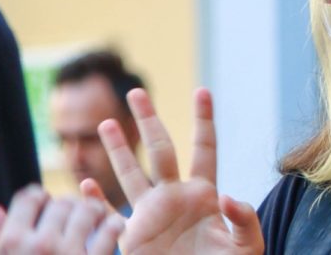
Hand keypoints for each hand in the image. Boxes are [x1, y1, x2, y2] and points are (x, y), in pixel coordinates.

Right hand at [0, 185, 122, 254]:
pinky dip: (114, 225)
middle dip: (69, 205)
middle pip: (61, 202)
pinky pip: (111, 231)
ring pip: (88, 209)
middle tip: (77, 212)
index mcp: (12, 241)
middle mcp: (39, 245)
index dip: (41, 197)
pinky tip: (113, 228)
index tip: (49, 205)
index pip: (30, 197)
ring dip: (94, 209)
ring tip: (97, 216)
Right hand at [91, 88, 263, 254]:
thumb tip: (226, 197)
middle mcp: (174, 197)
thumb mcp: (247, 247)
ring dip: (118, 150)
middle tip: (136, 93)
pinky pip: (109, 216)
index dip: (203, 120)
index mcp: (204, 195)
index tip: (202, 91)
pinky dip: (96, 203)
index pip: (204, 149)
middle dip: (149, 121)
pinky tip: (83, 186)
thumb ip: (245, 220)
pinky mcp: (133, 238)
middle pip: (160, 150)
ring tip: (105, 123)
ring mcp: (151, 215)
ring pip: (131, 174)